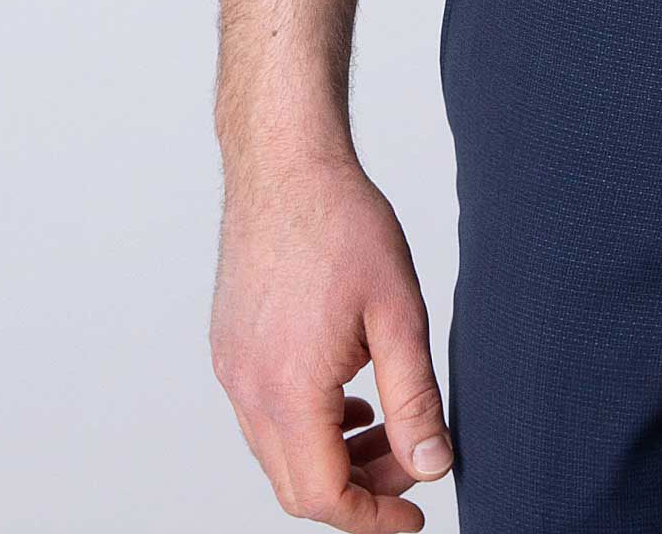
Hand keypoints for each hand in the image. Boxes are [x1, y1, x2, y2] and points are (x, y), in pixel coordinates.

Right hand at [209, 149, 454, 528]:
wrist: (285, 163)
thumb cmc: (342, 223)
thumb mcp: (399, 313)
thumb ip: (415, 397)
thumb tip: (432, 465)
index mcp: (289, 390)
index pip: (323, 496)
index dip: (372, 517)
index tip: (414, 518)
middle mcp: (248, 390)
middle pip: (297, 485)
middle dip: (359, 488)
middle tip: (411, 462)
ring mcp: (232, 370)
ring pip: (278, 453)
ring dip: (332, 456)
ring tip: (386, 424)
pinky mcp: (229, 348)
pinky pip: (263, 416)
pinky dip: (306, 425)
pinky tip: (348, 393)